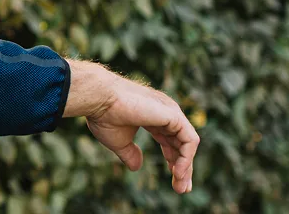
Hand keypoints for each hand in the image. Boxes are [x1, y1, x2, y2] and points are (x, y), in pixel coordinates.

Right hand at [68, 61, 199, 193]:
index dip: (173, 160)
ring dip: (186, 166)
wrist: (99, 100)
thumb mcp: (118, 141)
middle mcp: (165, 113)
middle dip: (183, 167)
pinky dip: (187, 158)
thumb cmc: (104, 116)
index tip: (174, 179)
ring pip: (188, 144)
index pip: (170, 140)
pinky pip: (190, 140)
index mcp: (153, 117)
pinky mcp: (174, 115)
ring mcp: (171, 112)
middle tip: (182, 189)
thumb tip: (137, 168)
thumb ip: (130, 153)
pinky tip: (178, 172)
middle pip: (181, 143)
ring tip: (180, 186)